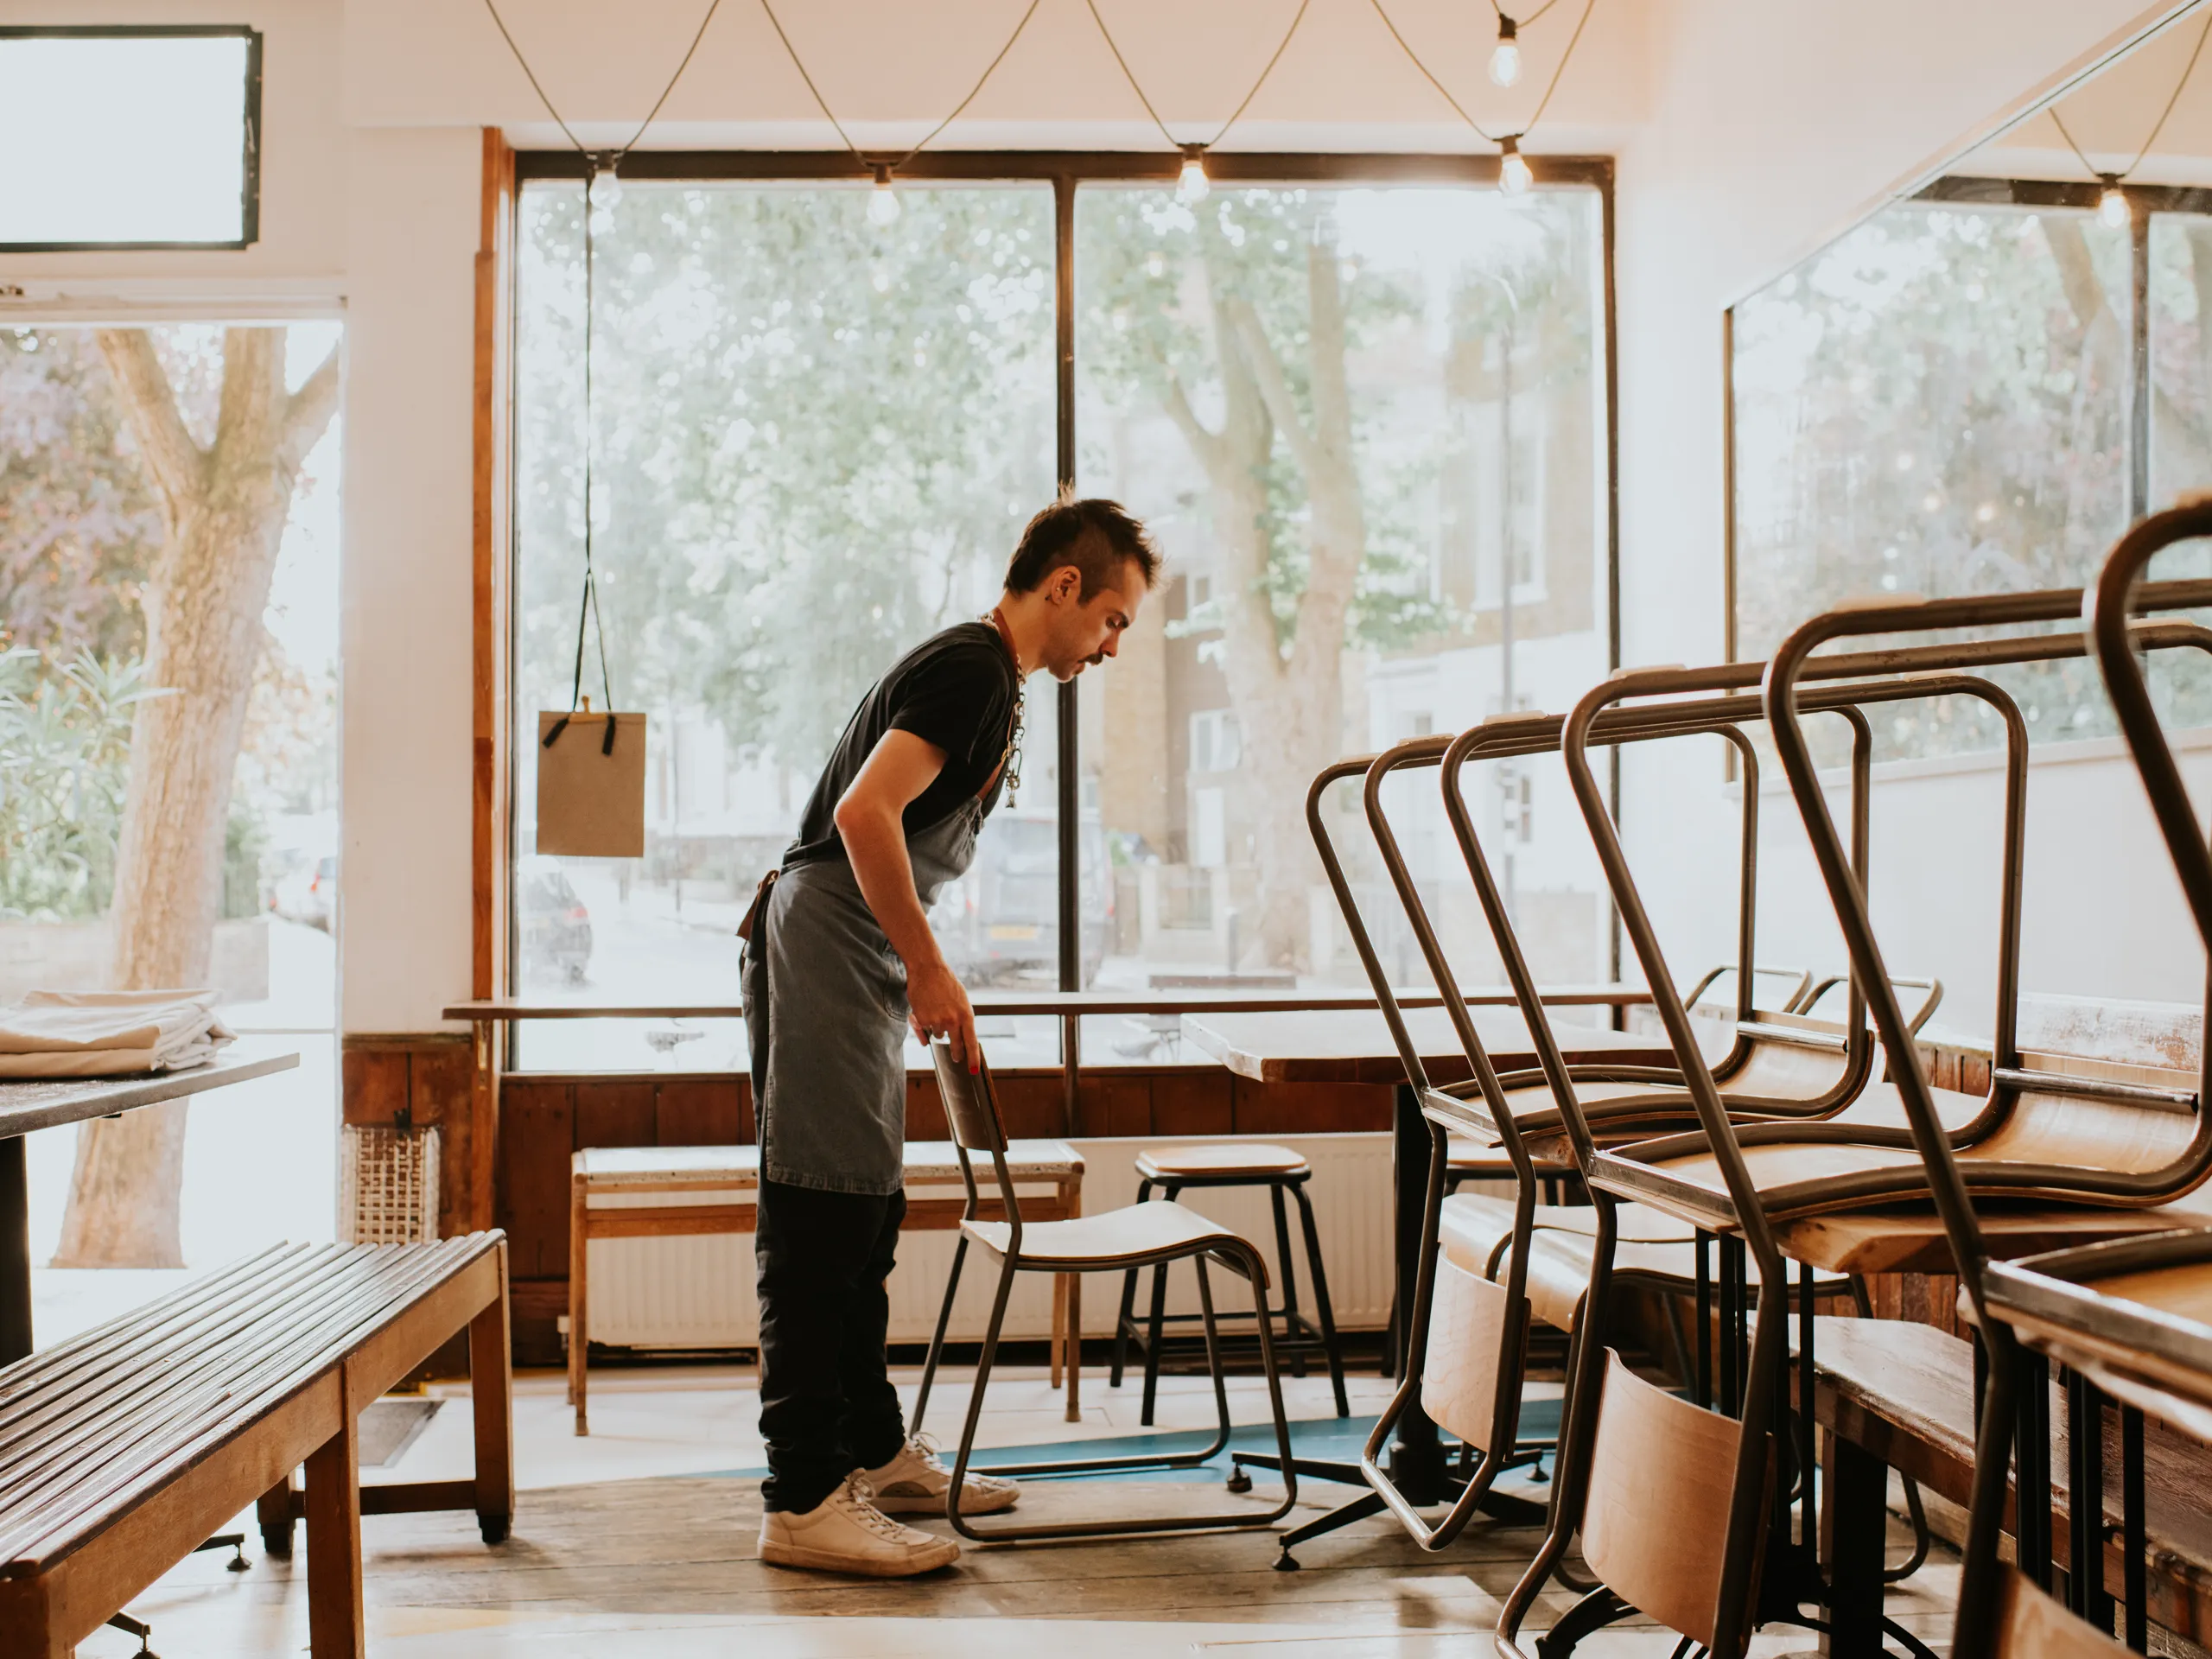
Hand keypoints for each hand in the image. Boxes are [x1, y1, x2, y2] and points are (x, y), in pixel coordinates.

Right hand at [906, 957, 979, 1072]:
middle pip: (956, 1045)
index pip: (971, 1042)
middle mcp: (953, 1020)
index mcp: (966, 1014)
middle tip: (956, 1058)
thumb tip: (948, 1038)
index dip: (973, 1058)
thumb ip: (959, 1020)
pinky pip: (924, 1030)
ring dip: (937, 1029)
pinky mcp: (922, 1020)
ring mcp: (937, 1021)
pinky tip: (925, 1009)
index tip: (973, 1070)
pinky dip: (924, 1024)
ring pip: (938, 1035)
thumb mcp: (960, 1000)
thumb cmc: (946, 984)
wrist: (928, 969)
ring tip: (937, 1011)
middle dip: (956, 1053)